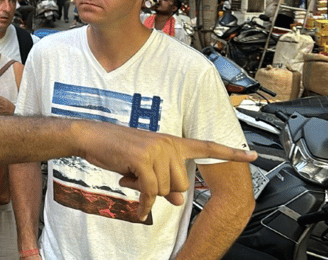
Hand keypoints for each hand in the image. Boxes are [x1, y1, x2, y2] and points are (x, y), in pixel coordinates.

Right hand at [78, 121, 255, 221]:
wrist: (92, 136)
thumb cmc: (117, 149)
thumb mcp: (144, 165)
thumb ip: (165, 180)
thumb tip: (180, 200)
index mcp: (171, 141)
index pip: (206, 146)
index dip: (231, 152)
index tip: (252, 156)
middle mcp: (168, 143)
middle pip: (180, 183)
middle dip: (161, 189)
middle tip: (139, 177)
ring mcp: (157, 150)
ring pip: (165, 189)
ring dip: (148, 192)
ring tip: (130, 175)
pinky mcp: (143, 159)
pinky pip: (151, 191)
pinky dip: (144, 202)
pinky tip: (138, 207)